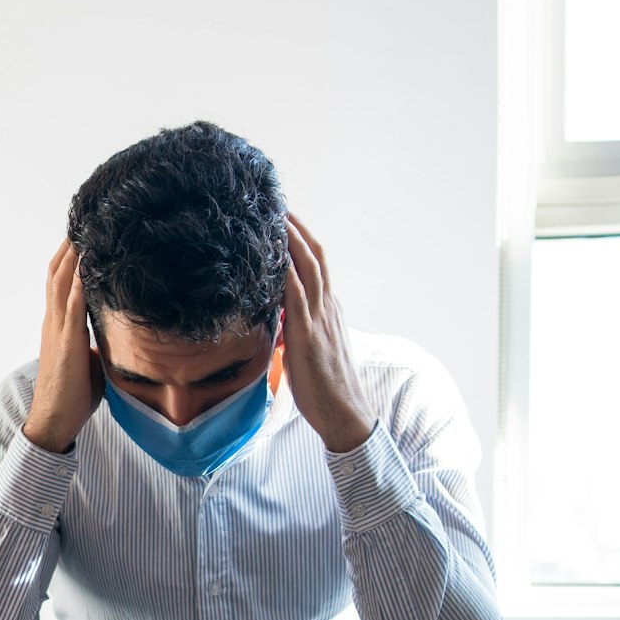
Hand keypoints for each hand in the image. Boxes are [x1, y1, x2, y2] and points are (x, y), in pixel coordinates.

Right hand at [21, 240, 104, 451]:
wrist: (54, 421)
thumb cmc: (72, 396)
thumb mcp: (87, 361)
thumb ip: (96, 342)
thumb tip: (114, 334)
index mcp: (58, 326)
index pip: (60, 283)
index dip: (68, 258)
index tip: (81, 235)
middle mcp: (54, 322)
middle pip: (56, 274)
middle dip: (69, 246)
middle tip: (82, 219)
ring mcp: (58, 330)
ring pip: (60, 283)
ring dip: (72, 255)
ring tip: (83, 229)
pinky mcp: (68, 342)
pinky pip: (72, 305)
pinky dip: (78, 282)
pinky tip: (87, 264)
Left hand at [282, 215, 375, 453]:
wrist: (347, 414)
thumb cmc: (327, 389)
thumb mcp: (310, 352)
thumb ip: (297, 333)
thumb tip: (278, 325)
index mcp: (330, 312)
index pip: (316, 269)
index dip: (303, 245)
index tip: (286, 224)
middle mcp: (328, 308)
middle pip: (315, 258)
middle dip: (298, 231)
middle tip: (279, 206)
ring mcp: (320, 319)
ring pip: (309, 268)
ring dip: (292, 241)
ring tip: (275, 218)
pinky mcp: (308, 334)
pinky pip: (296, 296)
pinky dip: (285, 272)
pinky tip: (273, 256)